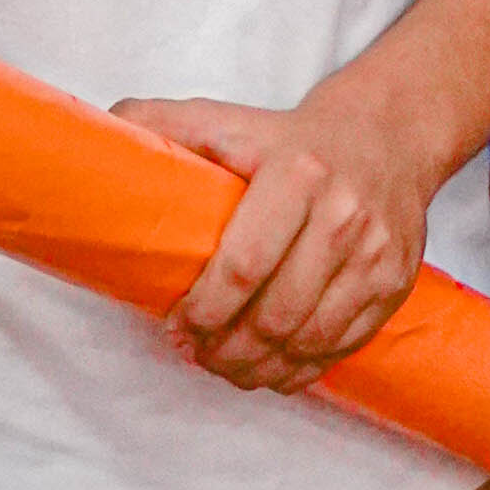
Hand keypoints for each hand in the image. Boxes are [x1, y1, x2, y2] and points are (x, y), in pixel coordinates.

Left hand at [112, 85, 437, 389]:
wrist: (387, 135)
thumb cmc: (291, 137)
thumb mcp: (226, 119)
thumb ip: (160, 123)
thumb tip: (94, 133)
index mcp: (298, 172)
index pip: (244, 264)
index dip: (204, 310)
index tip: (176, 326)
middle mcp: (344, 215)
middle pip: (276, 313)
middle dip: (226, 350)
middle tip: (195, 354)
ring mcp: (376, 254)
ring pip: (310, 338)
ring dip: (260, 368)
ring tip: (226, 368)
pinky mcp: (395, 283)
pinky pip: (344, 345)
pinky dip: (303, 369)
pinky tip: (271, 371)